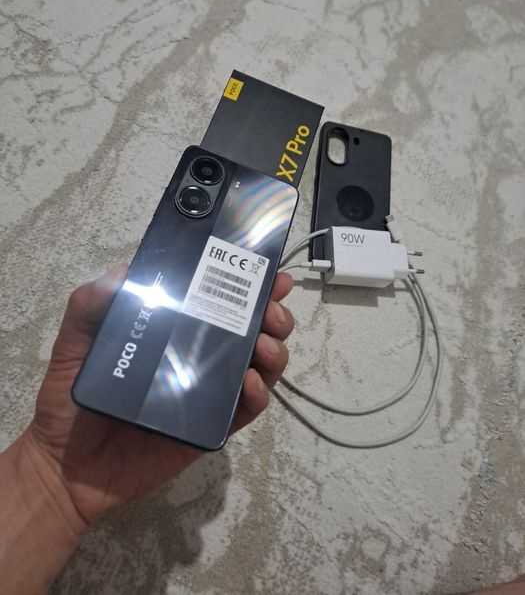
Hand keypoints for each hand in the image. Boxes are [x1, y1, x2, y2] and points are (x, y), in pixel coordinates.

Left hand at [23, 264, 293, 527]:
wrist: (66, 466)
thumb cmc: (71, 400)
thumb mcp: (74, 344)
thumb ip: (89, 306)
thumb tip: (125, 270)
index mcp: (173, 331)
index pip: (217, 300)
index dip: (248, 284)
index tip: (268, 273)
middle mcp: (198, 356)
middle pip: (250, 330)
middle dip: (271, 314)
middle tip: (270, 310)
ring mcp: (207, 392)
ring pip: (259, 366)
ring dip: (273, 350)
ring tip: (264, 344)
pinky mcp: (209, 427)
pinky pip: (245, 410)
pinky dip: (258, 394)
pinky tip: (250, 381)